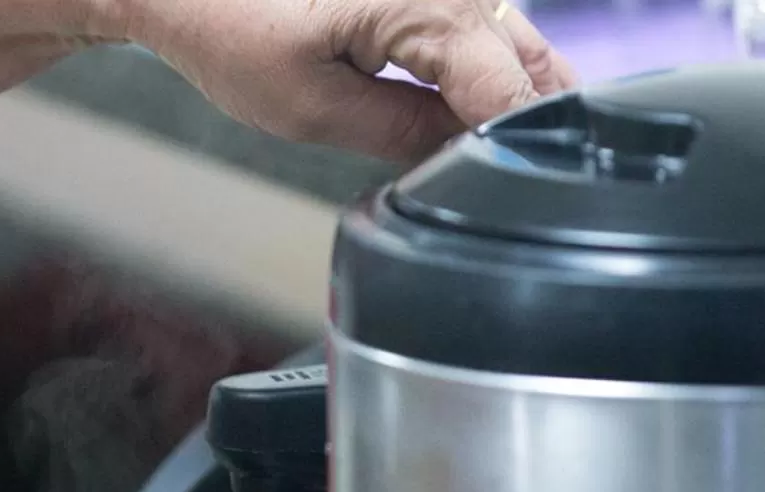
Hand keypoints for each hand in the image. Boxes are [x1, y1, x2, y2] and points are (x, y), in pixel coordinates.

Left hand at [115, 0, 577, 162]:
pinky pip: (495, 34)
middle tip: (485, 188)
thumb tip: (461, 162)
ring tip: (473, 155)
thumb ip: (402, 136)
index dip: (508, 153)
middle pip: (531, 69)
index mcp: (425, 4)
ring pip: (522, 50)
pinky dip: (490, 79)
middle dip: (517, 132)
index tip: (495, 198)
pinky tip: (466, 118)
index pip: (509, 92)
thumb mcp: (312, 109)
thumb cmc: (233, 27)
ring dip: (511, 105)